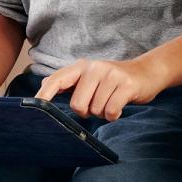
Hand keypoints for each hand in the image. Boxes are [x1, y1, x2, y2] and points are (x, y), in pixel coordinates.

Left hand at [35, 57, 166, 119]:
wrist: (149, 71)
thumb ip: (70, 82)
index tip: (33, 108)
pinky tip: (120, 107)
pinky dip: (114, 115)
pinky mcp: (126, 85)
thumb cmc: (116, 79)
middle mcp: (95, 68)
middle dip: (87, 112)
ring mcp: (111, 75)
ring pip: (96, 110)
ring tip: (112, 101)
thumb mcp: (92, 76)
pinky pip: (111, 111)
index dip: (44, 95)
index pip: (57, 80)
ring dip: (103, 113)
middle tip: (99, 104)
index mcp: (82, 67)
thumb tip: (44, 85)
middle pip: (78, 105)